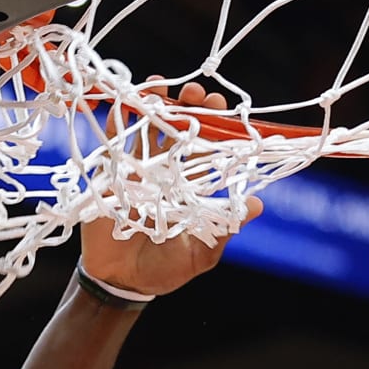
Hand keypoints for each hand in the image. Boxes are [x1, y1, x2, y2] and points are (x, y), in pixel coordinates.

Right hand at [78, 80, 263, 297]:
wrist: (123, 283)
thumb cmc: (165, 270)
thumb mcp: (202, 253)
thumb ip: (225, 229)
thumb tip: (258, 205)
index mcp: (190, 186)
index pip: (205, 148)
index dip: (214, 125)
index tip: (221, 107)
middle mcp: (166, 172)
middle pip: (178, 130)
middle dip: (187, 106)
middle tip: (195, 93)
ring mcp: (138, 170)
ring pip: (147, 128)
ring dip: (154, 105)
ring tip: (161, 86)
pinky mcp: (110, 176)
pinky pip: (113, 142)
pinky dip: (119, 121)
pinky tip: (128, 102)